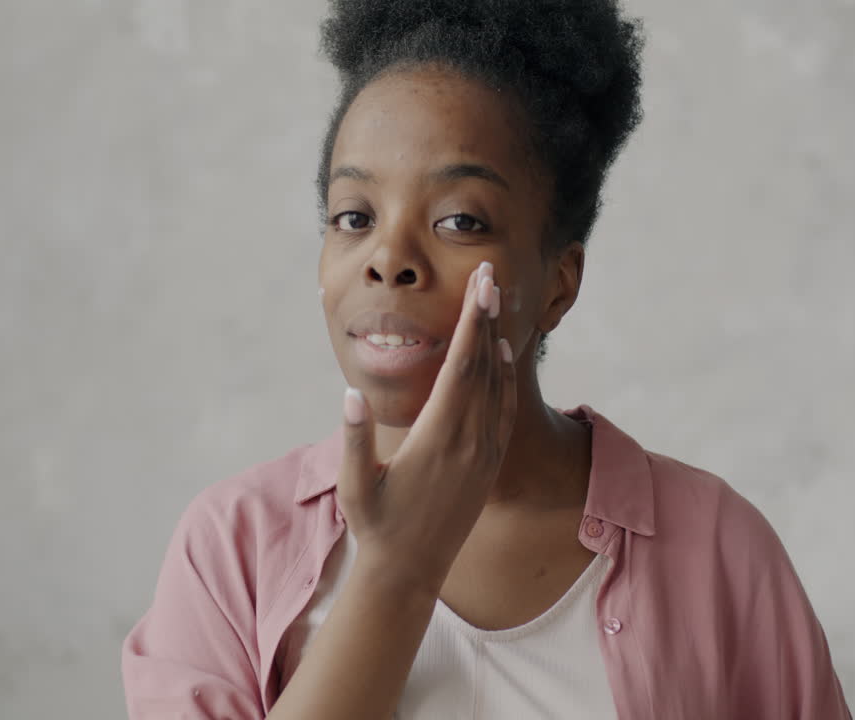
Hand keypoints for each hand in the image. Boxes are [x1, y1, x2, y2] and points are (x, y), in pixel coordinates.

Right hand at [335, 261, 517, 593]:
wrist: (411, 570)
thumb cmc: (375, 525)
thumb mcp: (355, 487)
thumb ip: (354, 441)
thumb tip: (350, 395)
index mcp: (438, 438)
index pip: (460, 367)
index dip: (472, 323)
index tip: (481, 286)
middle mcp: (469, 441)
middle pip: (484, 365)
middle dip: (487, 317)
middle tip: (492, 275)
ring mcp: (483, 453)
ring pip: (498, 385)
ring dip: (498, 341)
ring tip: (495, 304)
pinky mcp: (489, 464)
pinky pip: (503, 410)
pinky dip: (505, 378)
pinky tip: (502, 357)